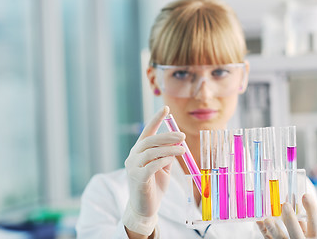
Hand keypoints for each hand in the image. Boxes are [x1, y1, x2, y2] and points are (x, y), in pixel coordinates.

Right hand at [122, 106, 185, 235]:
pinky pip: (151, 166)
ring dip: (169, 149)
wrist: (145, 207)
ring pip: (151, 152)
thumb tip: (177, 142)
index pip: (147, 131)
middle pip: (150, 140)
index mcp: (139, 152)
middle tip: (182, 135)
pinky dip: (163, 160)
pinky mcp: (138, 178)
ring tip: (183, 149)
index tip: (166, 108)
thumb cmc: (154, 186)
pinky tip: (171, 160)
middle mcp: (133, 157)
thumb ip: (167, 155)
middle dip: (167, 136)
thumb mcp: (163, 167)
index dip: (156, 119)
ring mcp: (133, 167)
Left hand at [257, 194, 316, 238]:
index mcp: (313, 238)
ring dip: (273, 228)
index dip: (311, 210)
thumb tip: (295, 204)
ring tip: (267, 219)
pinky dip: (263, 230)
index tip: (305, 196)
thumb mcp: (308, 232)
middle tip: (285, 205)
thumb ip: (302, 221)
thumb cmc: (301, 237)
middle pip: (296, 233)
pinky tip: (259, 221)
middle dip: (290, 219)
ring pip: (280, 238)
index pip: (315, 225)